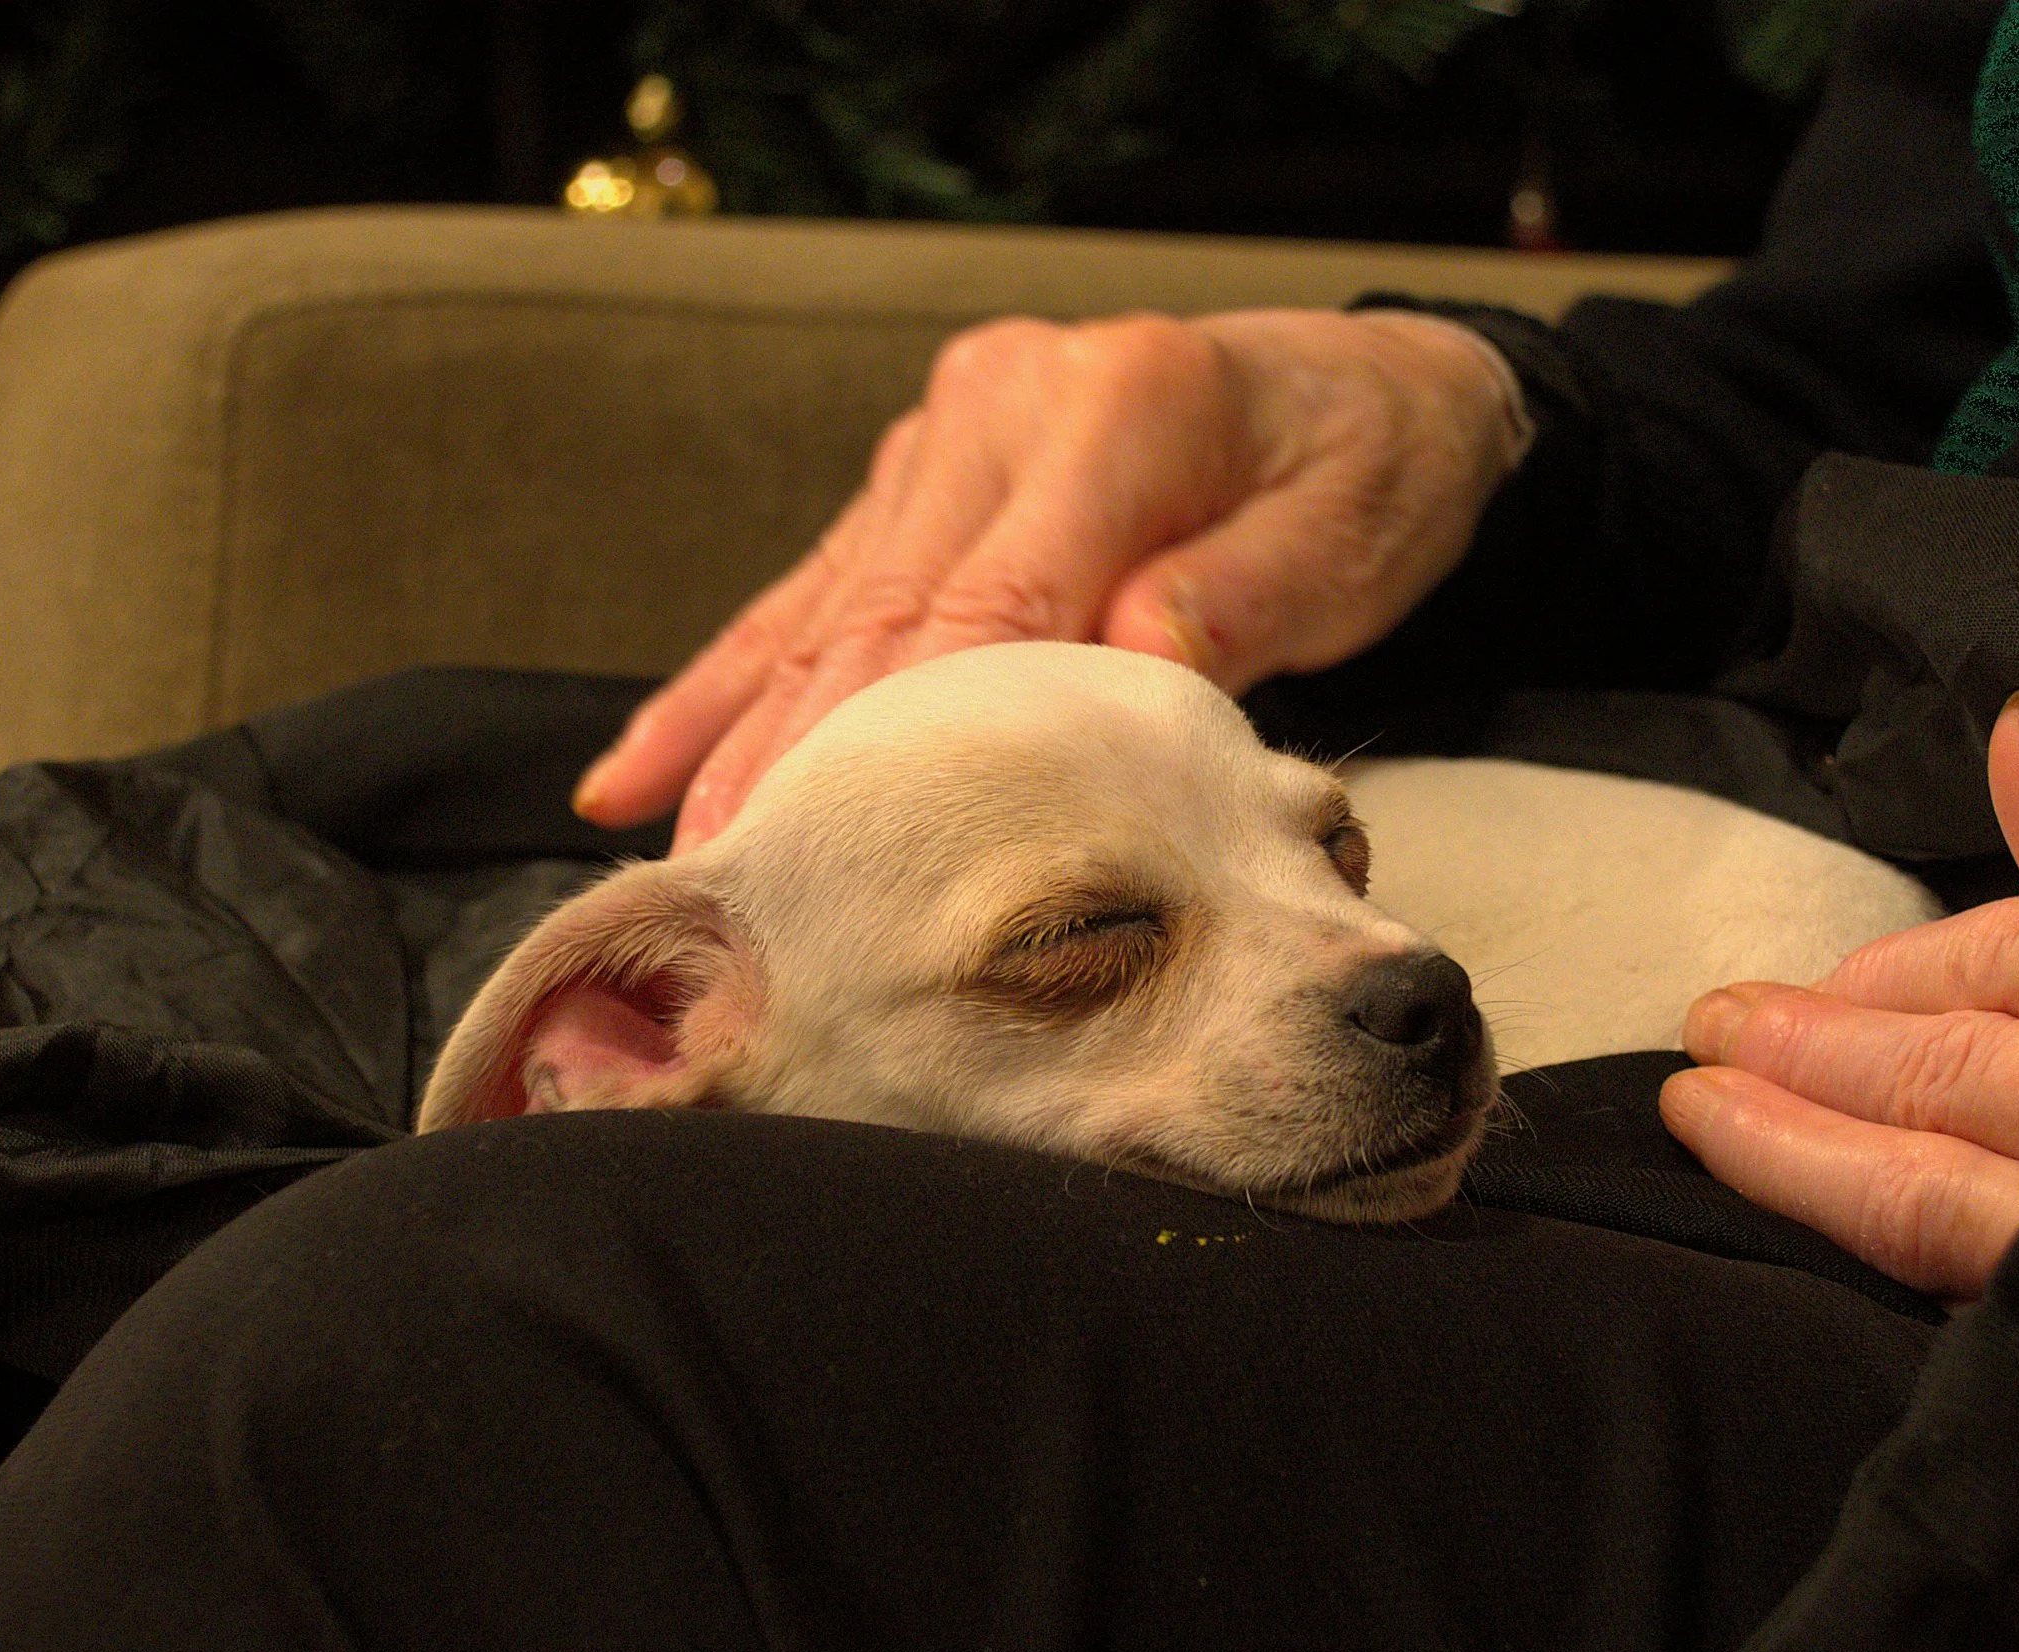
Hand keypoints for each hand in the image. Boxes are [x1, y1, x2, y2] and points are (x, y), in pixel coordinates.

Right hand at [571, 308, 1527, 851]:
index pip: (995, 601)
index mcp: (1113, 406)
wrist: (1374, 389)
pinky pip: (815, 591)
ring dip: (742, 740)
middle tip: (740, 893)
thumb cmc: (1371, 472)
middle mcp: (1002, 406)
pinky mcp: (925, 478)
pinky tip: (644, 768)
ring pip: (824, 610)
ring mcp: (949, 438)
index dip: (914, 737)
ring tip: (668, 854)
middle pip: (881, 614)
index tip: (851, 854)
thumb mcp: (1346, 539)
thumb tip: (1124, 657)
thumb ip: (1236, 597)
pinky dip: (731, 683)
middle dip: (800, 764)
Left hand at [1660, 694, 2018, 1298]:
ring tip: (1708, 1116)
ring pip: (1970, 1193)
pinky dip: (1902, 1249)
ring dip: (1817, 1151)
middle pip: (1982, 1070)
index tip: (1814, 981)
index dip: (1918, 965)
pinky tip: (1828, 1217)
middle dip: (1827, 1052)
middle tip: (1709, 1034)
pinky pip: (2007, 1295)